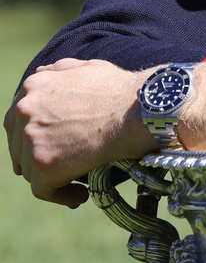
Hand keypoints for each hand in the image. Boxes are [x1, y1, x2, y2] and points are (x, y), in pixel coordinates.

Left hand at [4, 58, 156, 207]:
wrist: (133, 111)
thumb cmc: (116, 89)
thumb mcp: (83, 67)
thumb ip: (56, 71)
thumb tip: (40, 74)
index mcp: (32, 87)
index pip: (16, 118)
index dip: (29, 134)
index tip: (47, 144)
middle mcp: (24, 111)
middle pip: (18, 144)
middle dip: (36, 156)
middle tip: (61, 164)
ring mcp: (31, 139)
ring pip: (30, 168)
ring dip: (50, 176)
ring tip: (75, 181)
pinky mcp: (43, 165)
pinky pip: (43, 190)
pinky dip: (62, 195)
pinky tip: (79, 195)